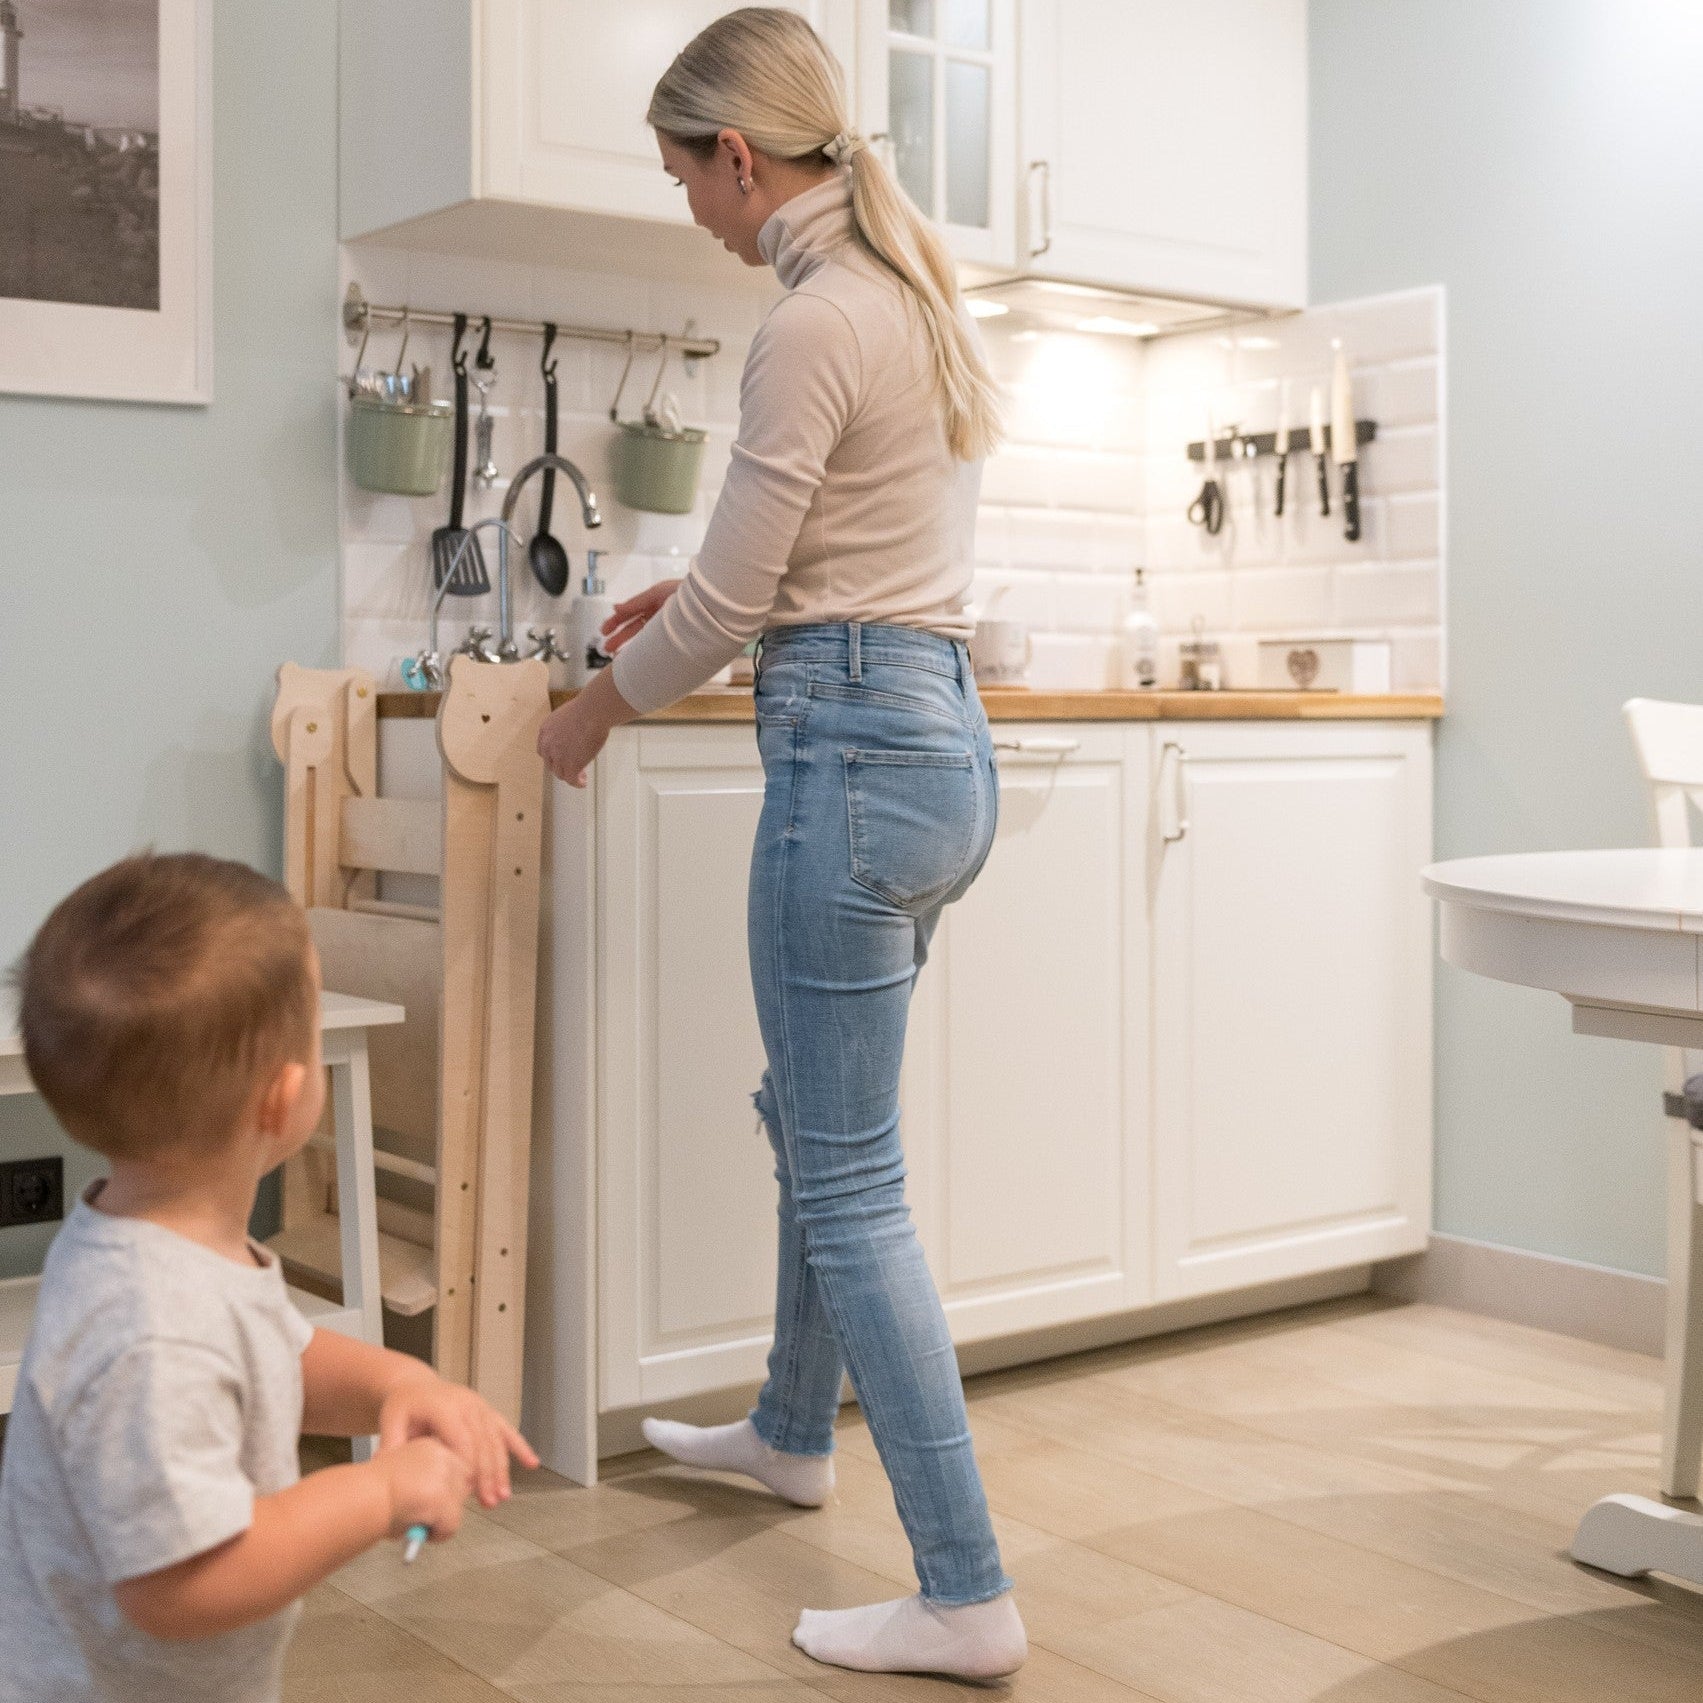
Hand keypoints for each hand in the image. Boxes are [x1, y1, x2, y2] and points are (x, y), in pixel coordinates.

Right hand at [376, 1437, 471, 1542]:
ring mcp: (444, 1476)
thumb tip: (435, 1504)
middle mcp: (442, 1456)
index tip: (432, 1502)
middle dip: (448, 1504)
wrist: (361, 1495)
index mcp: (429, 1445)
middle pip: (464, 1484)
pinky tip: (418, 1532)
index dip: (445, 1487)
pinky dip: (437, 1535)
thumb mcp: (401, 1475)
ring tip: (416, 1525)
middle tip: (423, 1518)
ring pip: (457, 1507)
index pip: (455, 1465)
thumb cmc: (370, 1489)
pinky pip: (451, 1526)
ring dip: (441, 1520)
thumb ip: (422, 1483)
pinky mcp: (443, 1499)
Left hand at [379, 1378, 538, 1508]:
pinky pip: (506, 1430)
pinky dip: (520, 1447)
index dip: (467, 1466)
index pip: (461, 1439)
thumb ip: (391, 1446)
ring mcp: (479, 1407)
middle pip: (483, 1443)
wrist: (415, 1385)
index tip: (467, 1491)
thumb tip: (384, 1470)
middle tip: (490, 1501)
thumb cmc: (403, 1405)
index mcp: (444, 1406)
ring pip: (496, 1440)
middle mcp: (467, 1404)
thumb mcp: (390, 1422)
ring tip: (502, 1496)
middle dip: (488, 1474)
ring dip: (502, 1469)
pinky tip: (532, 1463)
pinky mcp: (486, 1412)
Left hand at [537, 694, 610, 789]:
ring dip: (569, 776)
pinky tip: (582, 782)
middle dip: (560, 767)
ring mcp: (558, 756)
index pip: (544, 749)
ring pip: (560, 773)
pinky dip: (576, 782)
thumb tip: (575, 731)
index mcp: (546, 730)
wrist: (592, 712)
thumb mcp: (567, 716)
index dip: (552, 756)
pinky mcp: (571, 764)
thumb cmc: (586, 709)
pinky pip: (571, 779)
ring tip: (579, 777)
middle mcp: (548, 744)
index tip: (562, 757)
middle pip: (550, 763)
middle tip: (571, 768)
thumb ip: (566, 727)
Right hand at [600, 578, 681, 655]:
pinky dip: (644, 650)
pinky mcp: (673, 634)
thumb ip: (637, 602)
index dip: (616, 622)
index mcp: (652, 601)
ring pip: (642, 636)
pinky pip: (654, 643)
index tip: (604, 630)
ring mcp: (665, 624)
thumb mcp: (658, 593)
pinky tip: (636, 658)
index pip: (629, 613)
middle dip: (619, 637)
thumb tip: (616, 607)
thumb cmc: (687, 592)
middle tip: (606, 647)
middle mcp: (657, 613)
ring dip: (628, 645)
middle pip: (633, 627)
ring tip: (616, 655)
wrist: (712, 602)